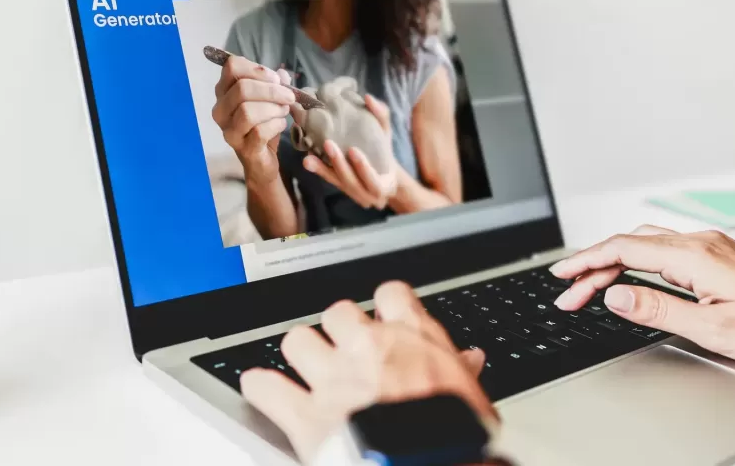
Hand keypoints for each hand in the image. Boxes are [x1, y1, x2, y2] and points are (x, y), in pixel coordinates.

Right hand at [212, 56, 294, 185]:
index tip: (276, 79)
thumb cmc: (263, 124)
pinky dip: (276, 125)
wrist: (262, 159)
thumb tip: (282, 74)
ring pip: (248, 111)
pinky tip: (281, 125)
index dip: (258, 69)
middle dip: (272, 91)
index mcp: (224, 91)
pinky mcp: (242, 148)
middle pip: (242, 89)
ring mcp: (228, 130)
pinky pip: (259, 131)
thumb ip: (274, 83)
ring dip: (273, 109)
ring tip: (283, 112)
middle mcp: (220, 110)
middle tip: (289, 96)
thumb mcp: (269, 99)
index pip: (232, 67)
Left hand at [241, 281, 494, 463]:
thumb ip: (462, 373)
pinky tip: (264, 390)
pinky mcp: (306, 415)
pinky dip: (262, 388)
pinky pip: (267, 387)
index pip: (391, 295)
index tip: (383, 318)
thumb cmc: (456, 438)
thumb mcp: (472, 400)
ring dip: (301, 354)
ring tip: (308, 370)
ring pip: (298, 340)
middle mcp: (369, 348)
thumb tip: (470, 360)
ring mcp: (333, 378)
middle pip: (338, 312)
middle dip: (338, 332)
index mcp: (413, 339)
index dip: (384, 305)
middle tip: (345, 352)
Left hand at [303, 94, 398, 209]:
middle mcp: (368, 195)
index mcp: (384, 185)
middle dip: (339, 165)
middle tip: (329, 144)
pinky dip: (319, 170)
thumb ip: (381, 116)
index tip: (353, 151)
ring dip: (323, 169)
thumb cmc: (384, 151)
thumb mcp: (386, 134)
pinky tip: (307, 160)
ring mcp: (353, 194)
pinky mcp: (341, 188)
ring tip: (310, 156)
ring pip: (337, 182)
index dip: (363, 168)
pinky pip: (329, 180)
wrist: (383, 172)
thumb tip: (368, 97)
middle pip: (352, 182)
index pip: (375, 181)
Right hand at [551, 226, 734, 369]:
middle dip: (594, 265)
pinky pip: (666, 251)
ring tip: (592, 285)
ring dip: (615, 262)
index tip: (562, 275)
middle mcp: (701, 243)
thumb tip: (615, 293)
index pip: (624, 248)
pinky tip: (634, 277)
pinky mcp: (721, 257)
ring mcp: (712, 248)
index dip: (586, 261)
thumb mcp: (714, 328)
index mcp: (695, 256)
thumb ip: (659, 309)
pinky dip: (639, 263)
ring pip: (648, 245)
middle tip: (569, 292)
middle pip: (631, 243)